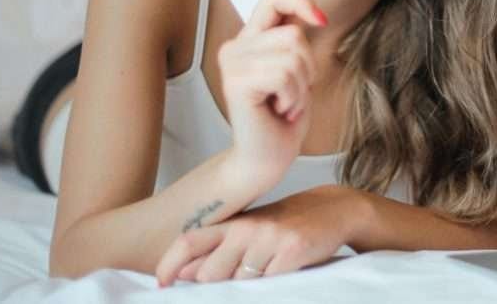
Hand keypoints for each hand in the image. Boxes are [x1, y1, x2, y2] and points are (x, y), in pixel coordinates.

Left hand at [156, 185, 366, 285]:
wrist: (334, 209)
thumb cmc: (287, 225)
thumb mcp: (251, 230)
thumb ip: (220, 250)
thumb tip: (183, 274)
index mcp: (234, 222)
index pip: (189, 241)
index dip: (169, 265)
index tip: (161, 285)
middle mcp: (248, 228)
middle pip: (209, 274)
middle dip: (218, 287)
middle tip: (240, 278)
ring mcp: (270, 239)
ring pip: (239, 283)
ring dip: (249, 287)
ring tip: (267, 271)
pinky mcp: (292, 250)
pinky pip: (269, 284)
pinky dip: (273, 286)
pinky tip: (284, 272)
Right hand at [219, 0, 326, 186]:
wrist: (266, 159)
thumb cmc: (282, 118)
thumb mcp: (296, 71)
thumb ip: (294, 42)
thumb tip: (314, 13)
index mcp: (249, 40)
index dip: (300, 2)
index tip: (321, 20)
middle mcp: (235, 48)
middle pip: (293, 34)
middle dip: (307, 67)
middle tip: (292, 93)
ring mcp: (232, 64)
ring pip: (292, 56)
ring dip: (300, 86)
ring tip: (286, 103)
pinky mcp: (236, 82)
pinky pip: (284, 75)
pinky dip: (293, 96)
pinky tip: (280, 110)